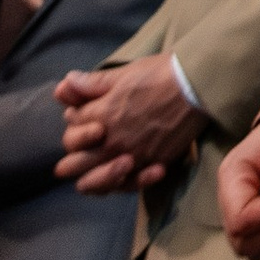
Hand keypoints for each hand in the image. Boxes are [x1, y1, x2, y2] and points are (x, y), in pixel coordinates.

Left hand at [56, 58, 202, 194]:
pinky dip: (125, 182)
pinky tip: (130, 170)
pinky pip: (129, 185)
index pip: (71, 130)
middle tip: (88, 145)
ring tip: (101, 167)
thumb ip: (90, 85)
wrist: (196, 86)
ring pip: (95, 184)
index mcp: (100, 116)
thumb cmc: (159, 74)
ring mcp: (132, 156)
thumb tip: (63, 87)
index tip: (86, 113)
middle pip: (74, 163)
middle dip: (75, 155)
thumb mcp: (121, 74)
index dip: (75, 122)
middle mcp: (111, 142)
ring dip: (93, 177)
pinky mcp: (153, 164)